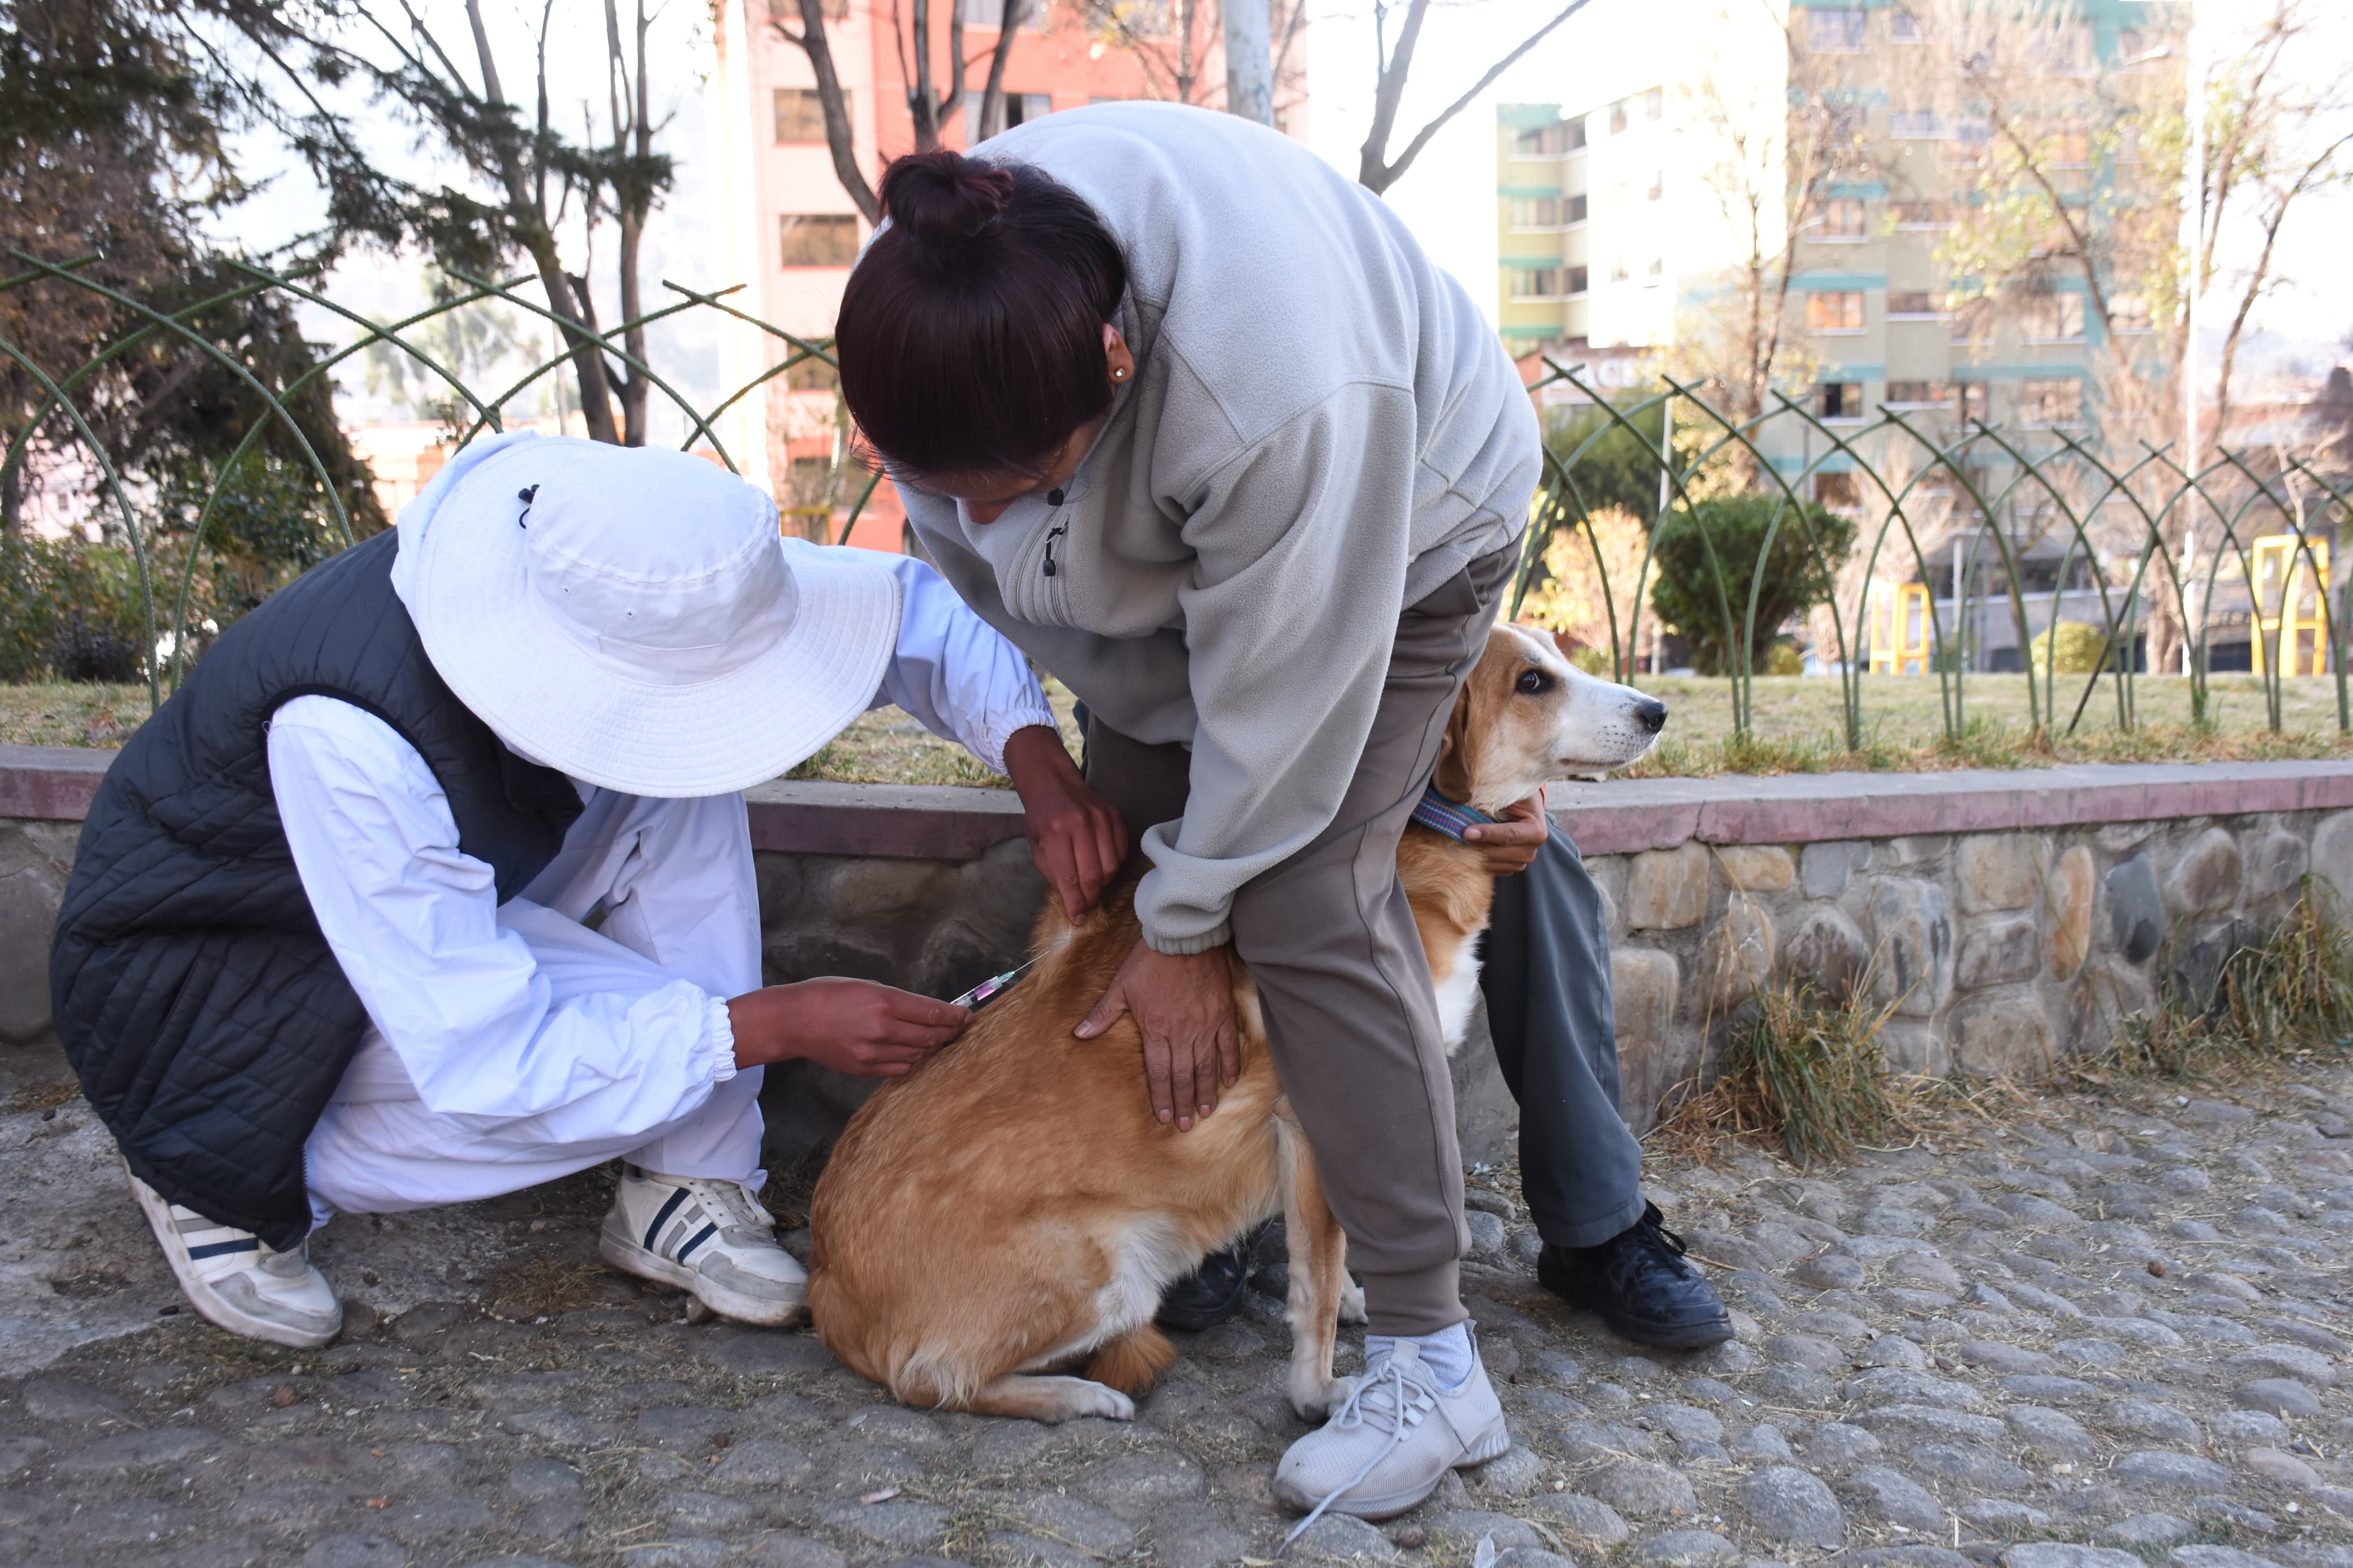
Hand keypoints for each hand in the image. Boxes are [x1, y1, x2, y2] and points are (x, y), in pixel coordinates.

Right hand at [726, 978, 967, 1076]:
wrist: (793, 1021)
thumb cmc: (827, 995)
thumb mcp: (866, 986)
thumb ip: (897, 1001)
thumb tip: (925, 1012)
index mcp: (884, 1002)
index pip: (932, 1013)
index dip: (954, 1016)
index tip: (966, 1016)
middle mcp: (882, 1029)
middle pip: (930, 1036)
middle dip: (949, 1033)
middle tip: (959, 1029)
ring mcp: (872, 1052)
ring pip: (917, 1054)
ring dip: (931, 1047)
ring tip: (938, 1040)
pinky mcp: (863, 1068)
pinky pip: (899, 1069)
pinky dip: (911, 1060)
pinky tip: (913, 1052)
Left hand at [1002, 723, 1128, 918]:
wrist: (1052, 782)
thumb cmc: (1040, 817)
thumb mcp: (1035, 846)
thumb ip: (1052, 873)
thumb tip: (1073, 899)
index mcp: (1055, 832)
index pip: (1069, 878)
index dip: (1075, 903)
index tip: (1078, 918)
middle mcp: (1080, 823)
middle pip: (1094, 875)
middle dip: (1090, 897)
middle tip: (1087, 904)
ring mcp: (1100, 817)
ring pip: (1112, 865)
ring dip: (1103, 882)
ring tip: (1093, 884)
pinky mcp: (1114, 815)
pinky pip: (1121, 850)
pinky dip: (1114, 864)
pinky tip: (1102, 865)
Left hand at [1076, 938, 1240, 1129]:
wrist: (1182, 936)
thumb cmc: (1149, 961)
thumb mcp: (1121, 986)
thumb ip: (1103, 1014)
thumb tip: (1078, 1034)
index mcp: (1155, 1030)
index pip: (1159, 1073)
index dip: (1161, 1097)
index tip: (1163, 1117)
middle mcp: (1181, 1034)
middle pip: (1183, 1077)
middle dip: (1183, 1104)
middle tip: (1184, 1126)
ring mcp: (1204, 1026)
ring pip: (1206, 1068)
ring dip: (1205, 1093)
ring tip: (1204, 1113)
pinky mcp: (1222, 1015)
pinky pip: (1228, 1047)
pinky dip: (1229, 1066)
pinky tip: (1229, 1083)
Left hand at [1462, 794, 1548, 876]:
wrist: (1520, 807)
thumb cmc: (1513, 797)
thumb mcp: (1507, 795)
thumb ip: (1492, 803)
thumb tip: (1467, 808)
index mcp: (1536, 830)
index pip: (1509, 835)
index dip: (1486, 834)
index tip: (1465, 832)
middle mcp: (1531, 850)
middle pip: (1498, 853)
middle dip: (1475, 845)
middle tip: (1454, 836)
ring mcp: (1521, 862)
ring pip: (1492, 864)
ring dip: (1473, 854)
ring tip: (1457, 842)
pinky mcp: (1509, 868)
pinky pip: (1490, 869)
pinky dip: (1476, 861)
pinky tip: (1466, 848)